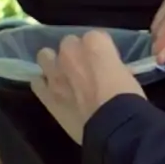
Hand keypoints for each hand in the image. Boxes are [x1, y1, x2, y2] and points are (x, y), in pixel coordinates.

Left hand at [30, 30, 144, 143]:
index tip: (105, 63)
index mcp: (94, 43)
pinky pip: (36, 82)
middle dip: (76, 55)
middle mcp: (70, 52)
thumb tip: (110, 72)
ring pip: (45, 56)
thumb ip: (113, 66)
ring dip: (53, 63)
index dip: (100, 51)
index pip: (95, 37)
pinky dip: (43, 84)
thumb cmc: (128, 100)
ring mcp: (54, 72)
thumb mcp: (128, 74)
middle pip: (68, 43)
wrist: (114, 127)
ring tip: (63, 77)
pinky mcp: (46, 94)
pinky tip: (52, 91)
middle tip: (86, 71)